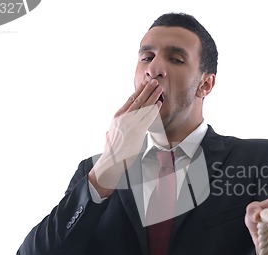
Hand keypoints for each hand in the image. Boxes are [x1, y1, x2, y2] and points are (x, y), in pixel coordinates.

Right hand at [89, 79, 162, 196]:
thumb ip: (113, 130)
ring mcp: (131, 124)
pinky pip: (148, 118)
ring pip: (144, 106)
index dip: (139, 90)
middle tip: (154, 81)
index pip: (130, 99)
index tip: (145, 83)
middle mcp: (123, 117)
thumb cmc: (112, 150)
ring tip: (160, 88)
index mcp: (117, 116)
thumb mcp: (110, 135)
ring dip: (153, 96)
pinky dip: (154, 109)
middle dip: (147, 89)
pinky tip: (159, 103)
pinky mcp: (137, 131)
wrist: (112, 160)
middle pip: (138, 99)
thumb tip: (108, 131)